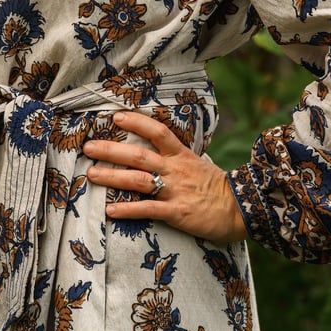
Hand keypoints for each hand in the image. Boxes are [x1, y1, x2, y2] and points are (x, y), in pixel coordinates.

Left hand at [83, 110, 247, 245]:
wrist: (241, 208)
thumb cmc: (216, 187)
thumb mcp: (197, 164)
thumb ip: (176, 158)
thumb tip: (156, 151)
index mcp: (181, 155)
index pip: (157, 132)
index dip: (136, 123)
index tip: (116, 117)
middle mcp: (175, 169)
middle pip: (138, 155)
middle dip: (111, 150)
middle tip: (88, 147)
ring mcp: (175, 190)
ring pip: (138, 180)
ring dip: (112, 177)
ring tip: (91, 174)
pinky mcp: (177, 213)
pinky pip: (148, 210)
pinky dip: (127, 210)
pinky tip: (110, 210)